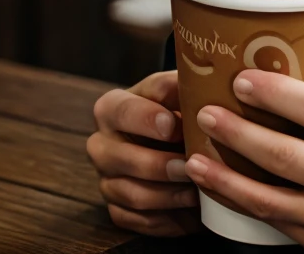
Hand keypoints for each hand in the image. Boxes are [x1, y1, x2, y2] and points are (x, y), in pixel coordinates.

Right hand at [87, 69, 198, 237]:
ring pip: (132, 194)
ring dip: (167, 195)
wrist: (168, 138)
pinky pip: (139, 220)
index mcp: (111, 107)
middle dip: (158, 165)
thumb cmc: (174, 108)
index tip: (172, 125)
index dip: (146, 118)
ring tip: (196, 191)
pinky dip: (167, 218)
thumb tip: (203, 83)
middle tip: (189, 166)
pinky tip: (190, 211)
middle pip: (122, 158)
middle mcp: (100, 145)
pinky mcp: (118, 210)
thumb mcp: (175, 89)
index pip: (123, 111)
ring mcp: (107, 180)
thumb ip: (183, 85)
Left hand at [186, 42, 303, 253]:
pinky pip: (280, 225)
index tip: (242, 78)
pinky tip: (225, 193)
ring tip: (194, 159)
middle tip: (206, 111)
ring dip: (227, 178)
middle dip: (238, 132)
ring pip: (269, 199)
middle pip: (283, 154)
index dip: (274, 94)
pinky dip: (248, 208)